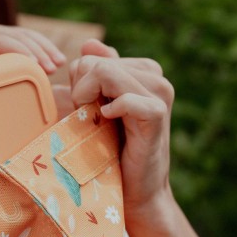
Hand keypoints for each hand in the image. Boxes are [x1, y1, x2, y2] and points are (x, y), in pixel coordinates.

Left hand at [69, 39, 175, 231]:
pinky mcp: (157, 116)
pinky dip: (111, 109)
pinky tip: (108, 123)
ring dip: (91, 98)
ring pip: (109, 73)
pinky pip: (126, 98)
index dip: (77, 84)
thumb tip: (89, 44)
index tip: (82, 110)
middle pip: (98, 63)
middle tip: (87, 118)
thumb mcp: (97, 110)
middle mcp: (154, 78)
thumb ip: (95, 77)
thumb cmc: (111, 153)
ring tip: (96, 122)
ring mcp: (159, 95)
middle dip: (81, 90)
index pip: (92, 59)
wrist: (133, 192)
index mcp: (140, 72)